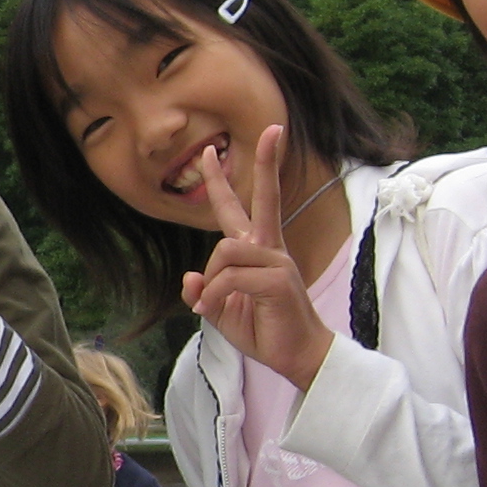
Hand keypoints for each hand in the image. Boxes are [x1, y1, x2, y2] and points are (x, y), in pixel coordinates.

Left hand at [178, 123, 334, 390]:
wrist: (296, 356)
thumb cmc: (262, 329)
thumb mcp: (221, 310)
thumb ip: (204, 291)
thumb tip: (191, 277)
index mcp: (256, 250)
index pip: (241, 208)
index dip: (223, 181)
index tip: (214, 152)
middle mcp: (269, 249)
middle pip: (265, 199)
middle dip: (267, 164)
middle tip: (274, 129)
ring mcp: (277, 261)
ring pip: (225, 251)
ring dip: (211, 282)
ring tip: (212, 306)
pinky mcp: (279, 279)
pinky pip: (230, 278)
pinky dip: (215, 296)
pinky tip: (215, 311)